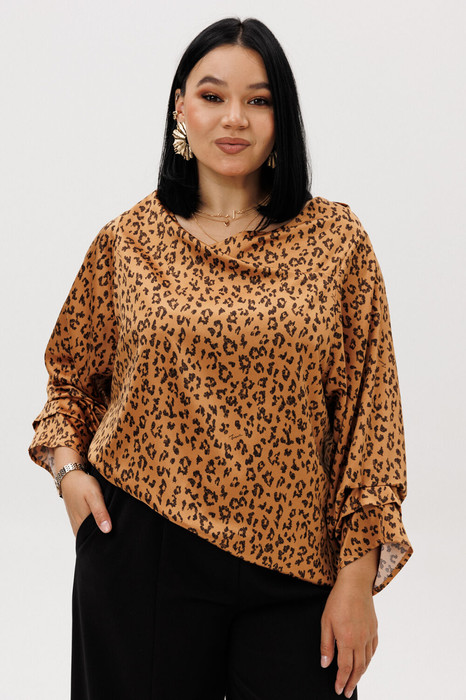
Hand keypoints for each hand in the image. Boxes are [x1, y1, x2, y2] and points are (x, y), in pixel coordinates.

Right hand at [60, 469, 111, 536]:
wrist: (70, 477)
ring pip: (88, 534)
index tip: (117, 539)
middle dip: (103, 538)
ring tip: (111, 529)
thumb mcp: (94, 496)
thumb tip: (107, 530)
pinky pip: (85, 529)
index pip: (96, 539)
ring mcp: (76, 523)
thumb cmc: (83, 485)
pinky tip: (102, 523)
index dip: (106, 540)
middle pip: (92, 538)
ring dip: (98, 533)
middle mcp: (78, 526)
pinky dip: (93, 528)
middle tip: (116, 535)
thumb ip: (100, 513)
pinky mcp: (76, 519)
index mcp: (82, 523)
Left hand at [320, 574, 377, 697]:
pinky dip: (369, 660)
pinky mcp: (374, 629)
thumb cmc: (338, 600)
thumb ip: (326, 645)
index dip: (342, 681)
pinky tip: (365, 662)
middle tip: (347, 692)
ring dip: (361, 673)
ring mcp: (369, 635)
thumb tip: (325, 664)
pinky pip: (373, 650)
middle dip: (352, 682)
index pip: (345, 667)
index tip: (339, 690)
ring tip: (354, 681)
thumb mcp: (326, 621)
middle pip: (358, 668)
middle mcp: (360, 640)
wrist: (355, 584)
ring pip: (367, 661)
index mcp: (347, 640)